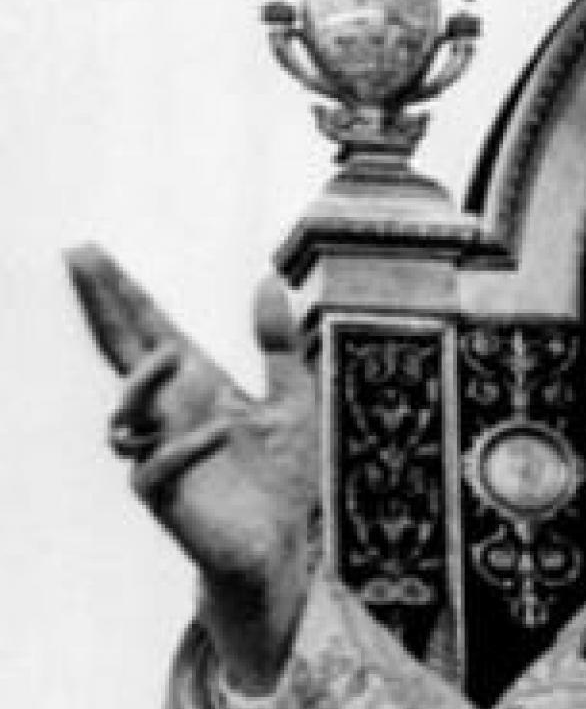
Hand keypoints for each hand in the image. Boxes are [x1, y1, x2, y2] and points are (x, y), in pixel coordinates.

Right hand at [66, 244, 319, 693]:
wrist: (282, 546)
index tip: (89, 252)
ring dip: (143, 383)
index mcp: (196, 387)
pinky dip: (185, 448)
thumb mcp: (292, 398)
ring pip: (125, 414)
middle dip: (101, 308)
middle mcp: (169, 415)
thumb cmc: (279, 475)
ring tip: (170, 353)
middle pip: (122, 354)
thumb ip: (278, 343)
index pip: (148, 331)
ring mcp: (162, 455)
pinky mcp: (169, 500)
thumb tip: (266, 279)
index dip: (121, 293)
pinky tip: (220, 433)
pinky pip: (158, 470)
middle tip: (80, 259)